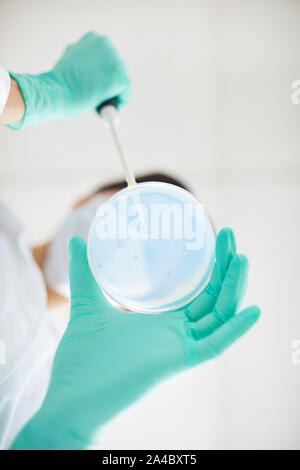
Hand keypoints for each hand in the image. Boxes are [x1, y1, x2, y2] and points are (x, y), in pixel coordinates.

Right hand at [8, 32, 130, 128]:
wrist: (55, 91)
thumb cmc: (58, 83)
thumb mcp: (72, 65)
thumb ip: (86, 66)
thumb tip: (96, 76)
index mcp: (92, 39)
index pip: (107, 59)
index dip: (101, 75)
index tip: (95, 85)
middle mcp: (105, 44)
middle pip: (117, 68)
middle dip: (109, 84)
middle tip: (97, 96)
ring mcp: (114, 59)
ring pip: (122, 82)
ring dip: (112, 93)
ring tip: (96, 101)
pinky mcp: (120, 76)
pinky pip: (125, 95)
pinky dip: (117, 103)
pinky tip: (102, 107)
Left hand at [11, 228, 259, 448]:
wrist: (70, 396)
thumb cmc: (80, 357)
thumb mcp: (87, 303)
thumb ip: (84, 273)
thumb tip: (75, 240)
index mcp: (161, 322)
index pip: (198, 293)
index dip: (212, 269)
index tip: (217, 240)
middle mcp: (175, 333)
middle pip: (213, 299)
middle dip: (226, 270)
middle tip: (230, 238)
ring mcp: (178, 346)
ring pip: (218, 317)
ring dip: (234, 290)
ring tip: (242, 260)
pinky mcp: (177, 361)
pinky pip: (214, 346)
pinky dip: (235, 330)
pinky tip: (252, 310)